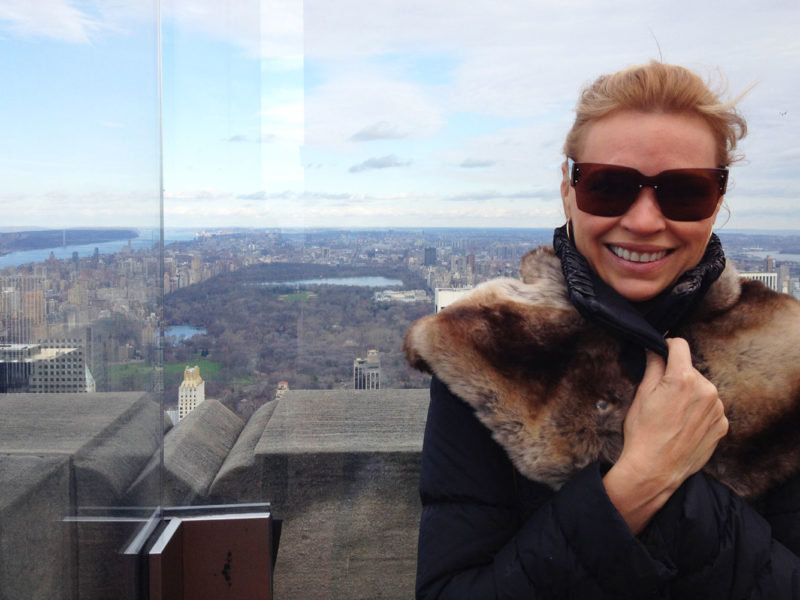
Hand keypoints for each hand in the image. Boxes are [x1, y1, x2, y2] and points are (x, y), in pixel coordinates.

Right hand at [603, 337, 728, 532]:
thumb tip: (656, 350)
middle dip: (677, 376)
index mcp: (684, 378)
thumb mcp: (641, 395)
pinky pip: (710, 408)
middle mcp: (707, 390)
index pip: (679, 345)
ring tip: (673, 415)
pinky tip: (683, 426)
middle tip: (661, 396)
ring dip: (690, 394)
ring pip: (702, 389)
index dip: (666, 346)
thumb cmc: (643, 433)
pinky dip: (698, 412)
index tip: (660, 354)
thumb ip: (653, 367)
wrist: (655, 470)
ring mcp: (718, 409)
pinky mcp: (722, 425)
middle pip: (690, 370)